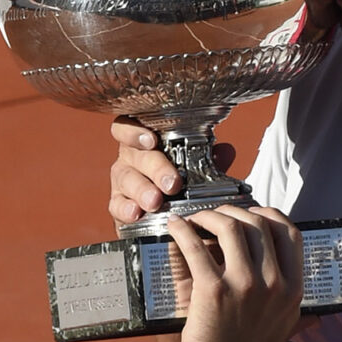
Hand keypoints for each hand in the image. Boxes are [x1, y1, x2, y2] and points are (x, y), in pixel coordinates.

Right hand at [108, 116, 235, 226]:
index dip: (135, 131)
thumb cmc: (177, 181)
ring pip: (126, 179)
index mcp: (144, 141)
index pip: (128, 127)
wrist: (164, 214)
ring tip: (155, 201)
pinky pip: (116, 204)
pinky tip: (136, 213)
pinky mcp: (118, 204)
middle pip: (135, 155)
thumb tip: (224, 151)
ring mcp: (122, 180)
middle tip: (172, 183)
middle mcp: (130, 157)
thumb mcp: (195, 167)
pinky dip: (125, 208)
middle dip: (155, 168)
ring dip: (142, 190)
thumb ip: (208, 159)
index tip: (151, 140)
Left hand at [167, 206, 303, 341]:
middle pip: (257, 223)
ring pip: (230, 227)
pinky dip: (183, 231)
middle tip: (216, 214)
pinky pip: (196, 247)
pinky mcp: (213, 289)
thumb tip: (316, 316)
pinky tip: (176, 228)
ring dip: (209, 215)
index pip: (289, 231)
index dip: (268, 214)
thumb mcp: (285, 328)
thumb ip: (298, 314)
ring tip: (196, 218)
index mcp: (292, 287)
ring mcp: (243, 284)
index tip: (251, 212)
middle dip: (233, 210)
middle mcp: (272, 282)